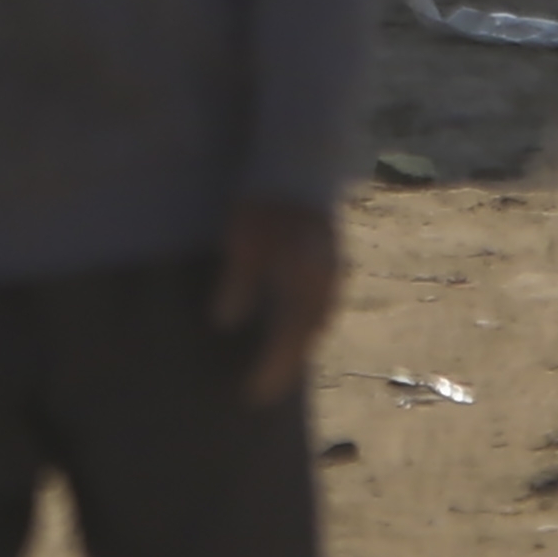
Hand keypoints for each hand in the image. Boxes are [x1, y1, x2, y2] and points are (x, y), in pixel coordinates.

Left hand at [209, 198, 342, 407]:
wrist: (298, 158)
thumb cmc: (265, 198)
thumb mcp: (243, 240)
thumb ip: (237, 284)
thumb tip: (224, 324)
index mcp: (305, 282)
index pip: (289, 341)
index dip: (271, 372)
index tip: (252, 398)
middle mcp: (326, 281)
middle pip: (308, 337)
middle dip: (287, 365)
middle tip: (263, 391)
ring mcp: (333, 269)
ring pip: (317, 320)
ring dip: (297, 344)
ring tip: (275, 364)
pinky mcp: (330, 258)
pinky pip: (319, 302)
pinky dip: (303, 321)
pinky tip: (287, 323)